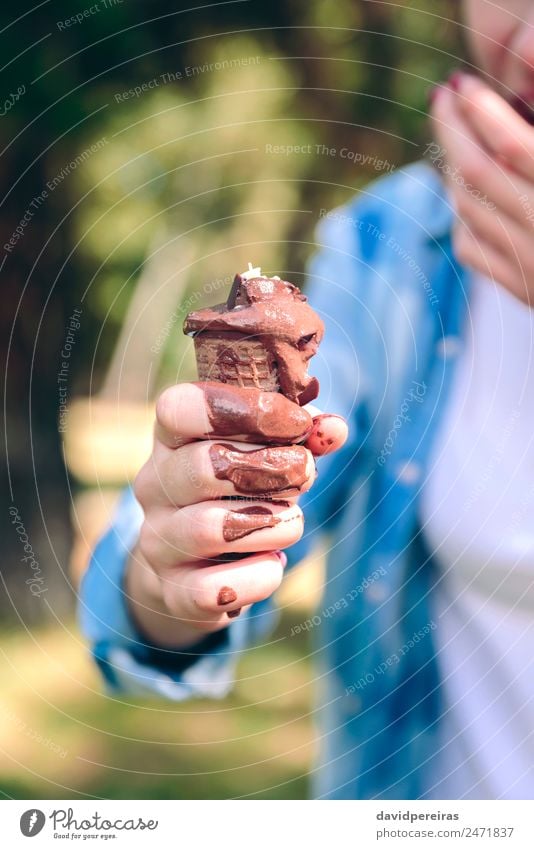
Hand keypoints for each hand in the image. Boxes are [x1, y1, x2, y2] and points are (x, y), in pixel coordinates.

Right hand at [127, 382, 347, 647]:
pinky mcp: (175, 592)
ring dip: (274, 523)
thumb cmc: (237, 493)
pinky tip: (271, 562)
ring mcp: (159, 541)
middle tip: (305, 474)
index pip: (181, 408)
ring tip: (290, 522)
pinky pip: (217, 589)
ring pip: (214, 528)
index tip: (297, 422)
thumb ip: (300, 436)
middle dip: (274, 468)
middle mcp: (155, 487)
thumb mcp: (263, 453)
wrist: (191, 567)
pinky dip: (261, 576)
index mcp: (171, 440)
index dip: (246, 409)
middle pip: (205, 465)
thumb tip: (335, 429)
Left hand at [429, 71, 533, 304]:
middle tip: (441, 98)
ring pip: (468, 209)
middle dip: (452, 130)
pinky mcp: (522, 289)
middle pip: (477, 174)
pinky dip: (461, 217)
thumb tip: (523, 110)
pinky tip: (464, 195)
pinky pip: (472, 248)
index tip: (463, 84)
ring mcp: (529, 265)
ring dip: (451, 168)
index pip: (514, 146)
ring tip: (452, 137)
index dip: (483, 111)